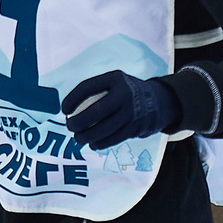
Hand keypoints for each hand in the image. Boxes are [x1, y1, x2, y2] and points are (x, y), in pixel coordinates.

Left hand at [60, 70, 181, 149]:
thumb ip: (97, 90)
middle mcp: (124, 95)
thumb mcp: (115, 82)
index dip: (72, 99)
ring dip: (86, 136)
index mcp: (115, 79)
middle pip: (95, 112)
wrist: (158, 102)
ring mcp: (131, 113)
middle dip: (78, 122)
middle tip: (70, 126)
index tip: (64, 109)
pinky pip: (113, 139)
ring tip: (78, 138)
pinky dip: (100, 143)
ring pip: (103, 129)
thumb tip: (70, 109)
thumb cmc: (126, 92)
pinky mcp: (134, 128)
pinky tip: (92, 143)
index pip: (87, 87)